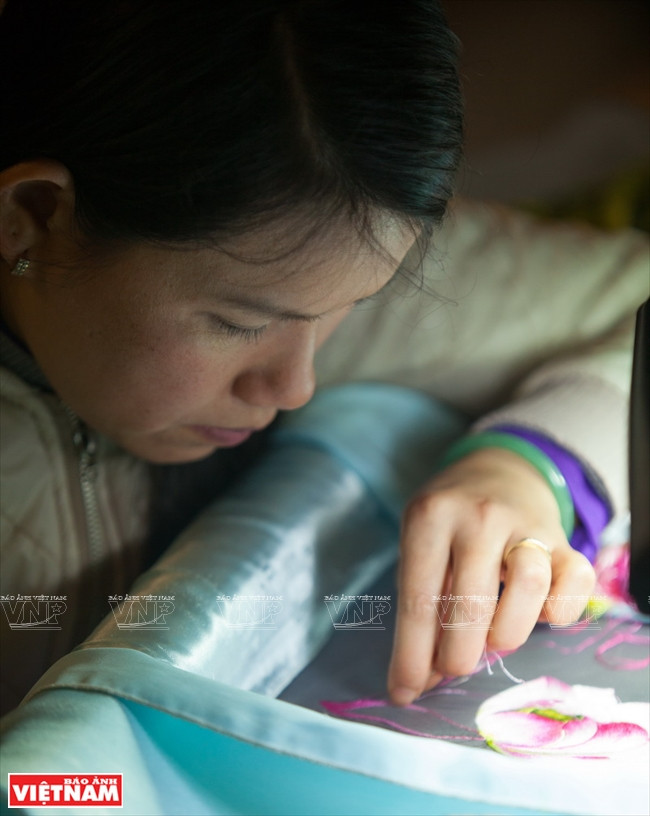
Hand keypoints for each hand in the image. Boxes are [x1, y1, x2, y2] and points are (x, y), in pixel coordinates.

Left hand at [387, 447, 595, 705]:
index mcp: (429, 516)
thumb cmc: (449, 520)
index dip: (412, 655)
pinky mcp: (563, 537)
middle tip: (454, 667)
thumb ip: (419, 603)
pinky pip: (575, 582)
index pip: (418, 599)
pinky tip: (541, 615)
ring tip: (494, 639)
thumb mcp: (420, 543)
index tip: (405, 692)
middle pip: (470, 603)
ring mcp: (525, 523)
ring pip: (528, 585)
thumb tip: (416, 681)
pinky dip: (560, 611)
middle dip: (458, 655)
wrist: (496, 470)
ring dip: (508, 631)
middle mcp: (478, 515)